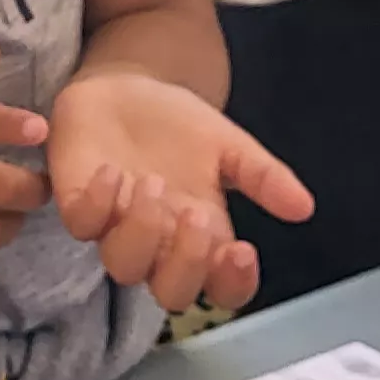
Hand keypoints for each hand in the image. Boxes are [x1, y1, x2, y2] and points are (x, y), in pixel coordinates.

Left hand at [46, 71, 312, 314]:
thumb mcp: (228, 144)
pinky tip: (111, 172)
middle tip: (195, 213)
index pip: (221, 288)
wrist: (126, 86)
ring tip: (151, 182)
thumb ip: (263, 176)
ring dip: (140, 232)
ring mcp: (114, 228)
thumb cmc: (177, 125)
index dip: (232, 284)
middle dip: (187, 262)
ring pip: (123, 266)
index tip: (243, 251)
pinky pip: (81, 224)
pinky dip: (97, 204)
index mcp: (201, 236)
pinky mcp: (75, 204)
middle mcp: (158, 243)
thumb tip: (304, 208)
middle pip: (172, 293)